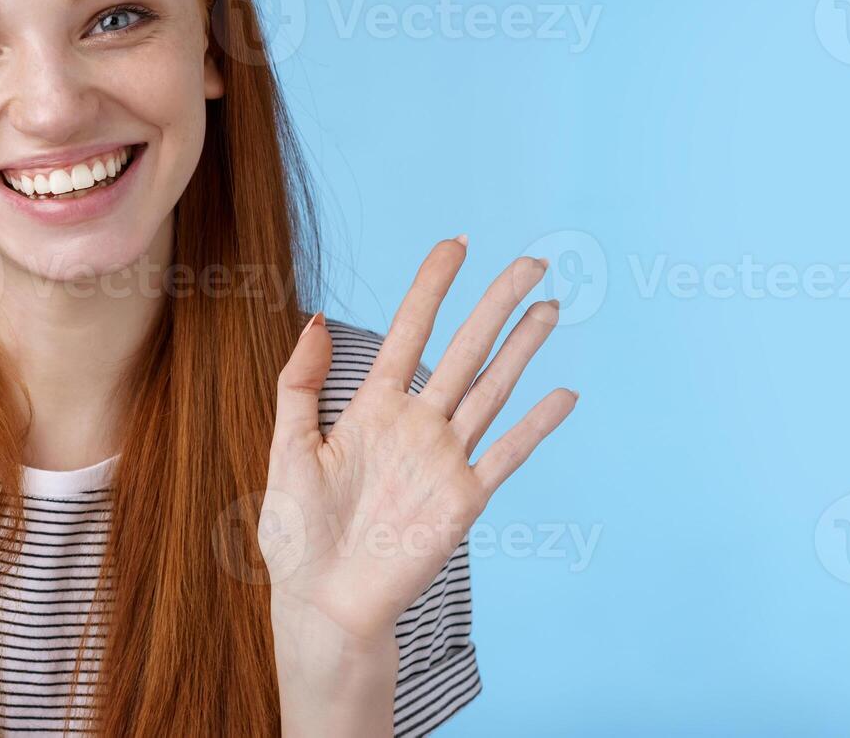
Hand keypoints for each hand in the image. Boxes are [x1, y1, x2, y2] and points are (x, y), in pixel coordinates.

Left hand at [262, 237, 577, 648]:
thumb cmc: (298, 535)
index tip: (456, 245)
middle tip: (531, 262)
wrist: (323, 604)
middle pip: (465, 350)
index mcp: (373, 409)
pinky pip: (506, 455)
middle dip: (497, 305)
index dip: (433, 288)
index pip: (410, 333)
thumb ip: (300, 384)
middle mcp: (417, 425)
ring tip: (549, 308)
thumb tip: (315, 319)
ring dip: (523, 349)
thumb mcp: (286, 449)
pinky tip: (563, 395)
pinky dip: (536, 426)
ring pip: (492, 390)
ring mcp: (444, 460)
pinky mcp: (463, 500)